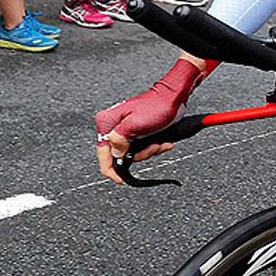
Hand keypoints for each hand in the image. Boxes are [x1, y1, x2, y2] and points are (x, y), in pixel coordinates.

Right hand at [95, 58, 204, 183]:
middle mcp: (113, 126)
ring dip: (149, 151)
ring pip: (132, 152)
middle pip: (119, 155)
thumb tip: (115, 154)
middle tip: (152, 148)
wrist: (173, 97)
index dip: (111, 169)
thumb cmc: (157, 105)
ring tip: (159, 143)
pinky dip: (153, 147)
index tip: (120, 178)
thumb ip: (120, 140)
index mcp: (107, 122)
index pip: (102, 153)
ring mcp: (125, 129)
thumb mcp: (136, 124)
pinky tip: (163, 142)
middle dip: (139, 155)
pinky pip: (142, 147)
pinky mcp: (136, 131)